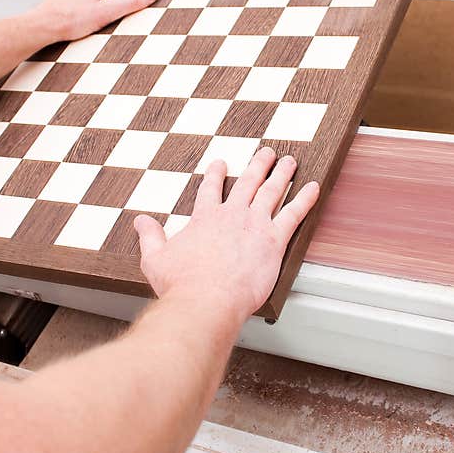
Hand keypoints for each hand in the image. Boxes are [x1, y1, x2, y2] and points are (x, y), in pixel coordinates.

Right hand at [133, 147, 319, 324]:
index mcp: (205, 218)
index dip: (216, 175)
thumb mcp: (155, 259)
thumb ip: (149, 237)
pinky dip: (305, 199)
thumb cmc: (182, 284)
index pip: (211, 189)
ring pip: (272, 191)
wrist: (206, 300)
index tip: (221, 164)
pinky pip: (294, 213)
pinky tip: (314, 187)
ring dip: (282, 174)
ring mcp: (254, 224)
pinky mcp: (274, 239)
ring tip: (289, 161)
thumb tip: (140, 222)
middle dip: (258, 165)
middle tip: (266, 153)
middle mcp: (232, 215)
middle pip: (248, 182)